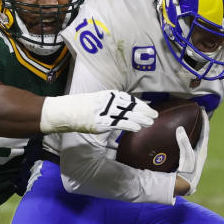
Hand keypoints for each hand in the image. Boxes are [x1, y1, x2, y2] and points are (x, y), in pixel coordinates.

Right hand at [40, 91, 157, 133]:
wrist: (68, 112)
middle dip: (144, 110)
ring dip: (140, 118)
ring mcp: (106, 112)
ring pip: (128, 115)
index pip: (128, 98)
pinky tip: (138, 128)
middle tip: (155, 114)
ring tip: (150, 122)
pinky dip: (130, 125)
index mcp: (109, 95)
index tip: (148, 107)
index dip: (140, 103)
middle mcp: (109, 102)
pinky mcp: (102, 122)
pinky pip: (119, 123)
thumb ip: (111, 104)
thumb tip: (124, 109)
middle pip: (131, 106)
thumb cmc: (83, 107)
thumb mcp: (99, 101)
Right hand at [175, 109, 209, 195]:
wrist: (186, 185)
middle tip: (198, 113)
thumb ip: (184, 143)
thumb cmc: (187, 171)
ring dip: (196, 130)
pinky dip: (190, 137)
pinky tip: (183, 136)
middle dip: (201, 123)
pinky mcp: (191, 159)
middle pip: (203, 133)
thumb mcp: (186, 156)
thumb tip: (180, 128)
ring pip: (198, 139)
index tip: (203, 110)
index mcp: (203, 149)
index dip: (205, 120)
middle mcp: (201, 151)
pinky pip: (192, 144)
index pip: (205, 131)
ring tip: (192, 121)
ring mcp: (197, 156)